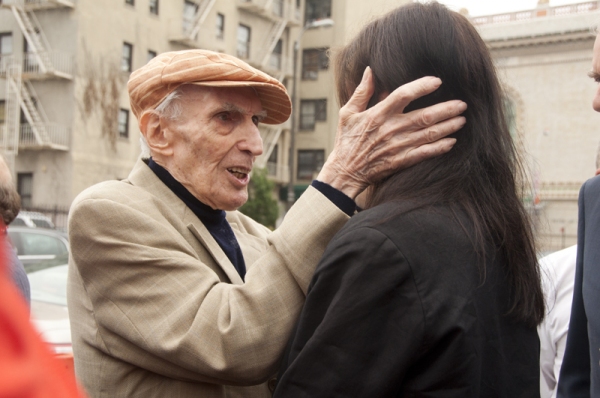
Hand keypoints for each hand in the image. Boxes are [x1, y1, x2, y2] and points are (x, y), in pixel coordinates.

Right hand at [317, 66, 466, 198]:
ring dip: (448, 126)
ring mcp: (397, 146)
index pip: (404, 94)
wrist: (344, 173)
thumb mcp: (347, 113)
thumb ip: (362, 92)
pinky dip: (439, 148)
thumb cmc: (346, 141)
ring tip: (462, 120)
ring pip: (428, 134)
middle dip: (446, 109)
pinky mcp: (400, 161)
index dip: (422, 86)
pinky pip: (424, 153)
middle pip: (424, 116)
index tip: (437, 81)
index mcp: (378, 114)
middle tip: (462, 104)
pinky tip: (452, 142)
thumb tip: (370, 70)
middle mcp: (390, 129)